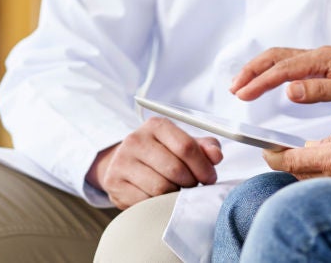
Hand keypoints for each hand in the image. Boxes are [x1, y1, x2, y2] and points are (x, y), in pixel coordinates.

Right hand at [87, 117, 222, 208]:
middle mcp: (135, 140)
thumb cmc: (161, 153)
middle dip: (191, 182)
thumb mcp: (182, 144)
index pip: (186, 146)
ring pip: (161, 187)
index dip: (203, 166)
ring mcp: (122, 162)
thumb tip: (216, 156)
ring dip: (175, 194)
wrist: (124, 163)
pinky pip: (145, 201)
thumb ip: (204, 147)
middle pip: (175, 169)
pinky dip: (158, 203)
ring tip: (177, 190)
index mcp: (156, 125)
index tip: (210, 178)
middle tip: (194, 186)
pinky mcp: (114, 183)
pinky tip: (160, 197)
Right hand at [230, 46, 330, 128]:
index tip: (241, 94)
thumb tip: (288, 89)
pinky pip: (291, 66)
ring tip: (242, 86)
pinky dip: (272, 73)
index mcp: (323, 58)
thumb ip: (319, 90)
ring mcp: (321, 61)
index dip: (260, 81)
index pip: (283, 68)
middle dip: (252, 70)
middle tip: (234, 88)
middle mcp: (319, 55)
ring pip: (282, 60)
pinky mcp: (323, 69)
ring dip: (260, 71)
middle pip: (276, 57)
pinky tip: (267, 84)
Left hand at [263, 116, 330, 190]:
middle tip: (284, 151)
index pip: (291, 161)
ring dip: (309, 170)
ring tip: (312, 155)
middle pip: (300, 174)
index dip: (274, 155)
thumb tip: (316, 145)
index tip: (267, 149)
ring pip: (317, 182)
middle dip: (290, 162)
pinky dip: (329, 176)